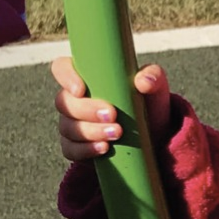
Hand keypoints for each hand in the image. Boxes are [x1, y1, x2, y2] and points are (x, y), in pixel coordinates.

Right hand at [52, 57, 173, 160]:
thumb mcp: (155, 86)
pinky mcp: (77, 147)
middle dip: (86, 110)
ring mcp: (73, 124)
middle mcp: (74, 100)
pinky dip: (86, 150)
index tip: (81, 90)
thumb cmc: (149, 103)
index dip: (65, 77)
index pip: (62, 68)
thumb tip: (144, 81)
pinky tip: (104, 148)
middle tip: (112, 115)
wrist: (157, 135)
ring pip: (68, 127)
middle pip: (64, 102)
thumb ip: (152, 76)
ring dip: (91, 131)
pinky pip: (71, 150)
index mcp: (87, 78)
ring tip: (117, 133)